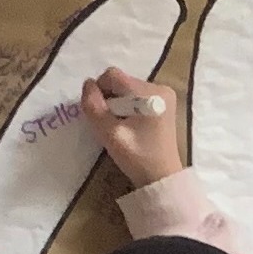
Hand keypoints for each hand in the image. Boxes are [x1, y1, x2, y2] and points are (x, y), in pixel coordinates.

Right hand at [84, 68, 184, 191]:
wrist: (162, 178)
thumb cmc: (137, 158)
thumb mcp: (110, 134)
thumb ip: (94, 107)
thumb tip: (87, 83)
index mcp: (150, 93)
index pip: (113, 75)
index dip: (99, 91)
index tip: (100, 113)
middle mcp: (160, 87)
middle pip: (121, 81)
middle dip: (110, 99)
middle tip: (111, 124)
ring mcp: (165, 95)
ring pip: (127, 89)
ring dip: (118, 104)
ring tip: (122, 127)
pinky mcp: (164, 104)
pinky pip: (137, 96)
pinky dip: (128, 107)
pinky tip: (131, 126)